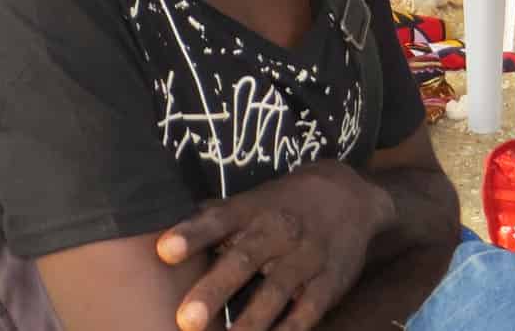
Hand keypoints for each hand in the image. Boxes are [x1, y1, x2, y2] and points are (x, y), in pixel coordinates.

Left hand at [157, 162, 388, 330]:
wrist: (350, 195)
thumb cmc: (285, 202)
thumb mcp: (252, 200)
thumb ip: (216, 218)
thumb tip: (170, 232)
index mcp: (252, 209)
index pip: (217, 219)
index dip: (191, 235)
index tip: (164, 251)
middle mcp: (277, 232)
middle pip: (243, 260)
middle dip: (214, 291)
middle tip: (186, 320)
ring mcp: (306, 258)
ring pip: (275, 292)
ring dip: (249, 321)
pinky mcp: (329, 282)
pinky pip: (308, 312)